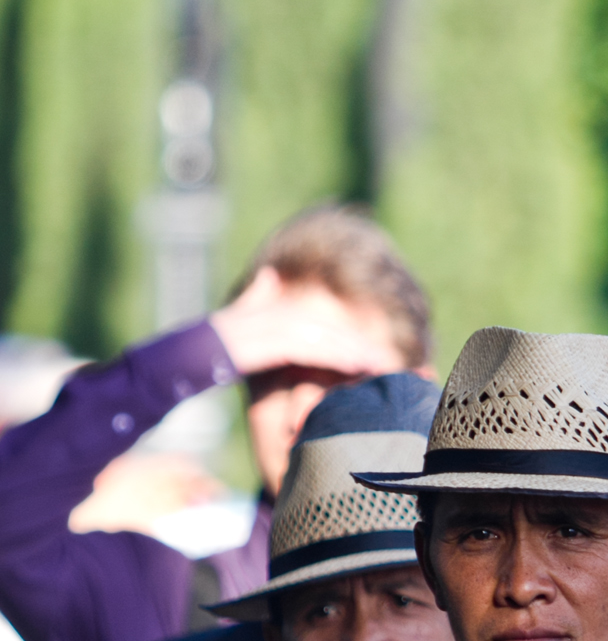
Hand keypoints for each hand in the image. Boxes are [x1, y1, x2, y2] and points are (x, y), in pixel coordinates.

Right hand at [211, 266, 402, 380]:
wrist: (184, 351)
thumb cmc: (210, 340)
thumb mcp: (237, 318)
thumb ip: (256, 297)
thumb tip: (269, 274)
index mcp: (277, 311)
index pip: (322, 324)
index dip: (350, 338)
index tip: (375, 354)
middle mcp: (278, 315)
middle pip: (330, 329)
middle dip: (361, 346)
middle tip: (391, 363)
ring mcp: (273, 327)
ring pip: (324, 337)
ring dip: (354, 352)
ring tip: (381, 366)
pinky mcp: (267, 341)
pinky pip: (308, 347)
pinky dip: (332, 355)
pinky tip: (354, 366)